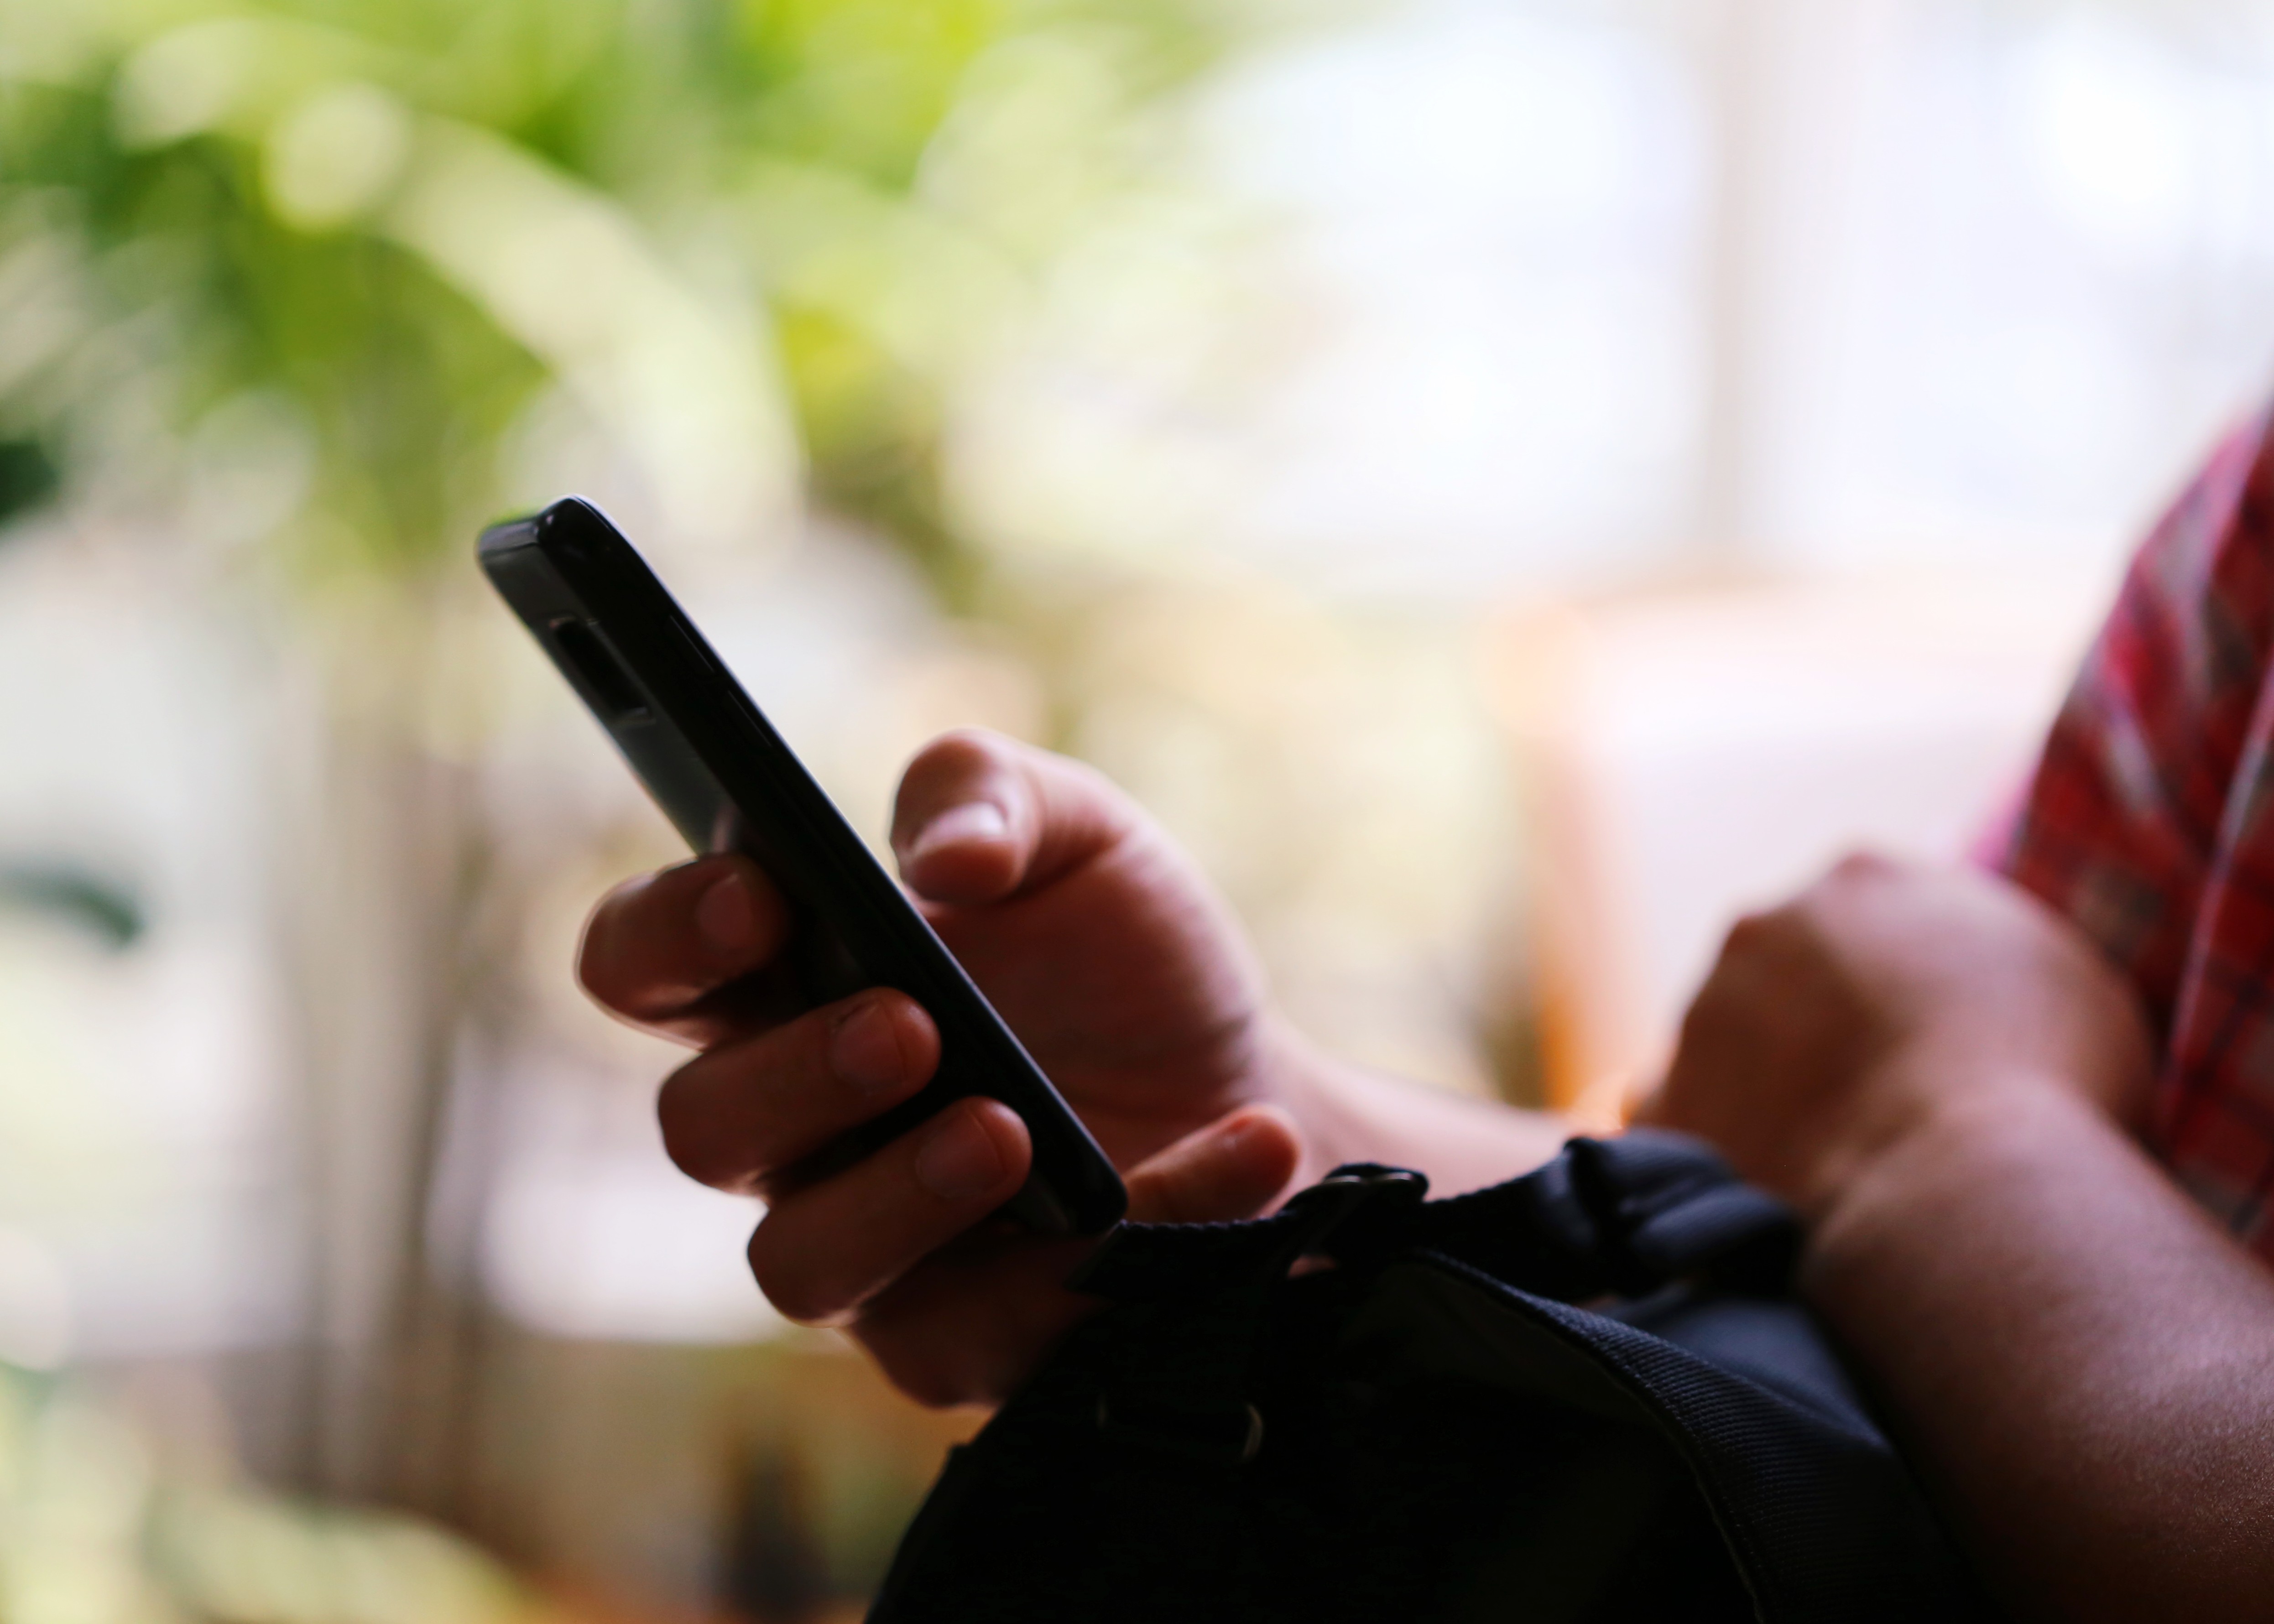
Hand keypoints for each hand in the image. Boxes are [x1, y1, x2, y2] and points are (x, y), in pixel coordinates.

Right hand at [577, 729, 1303, 1404]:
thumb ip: (991, 793)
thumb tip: (945, 856)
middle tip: (910, 1025)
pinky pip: (1002, 1326)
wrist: (1244, 1083)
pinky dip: (1127, 1240)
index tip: (759, 898)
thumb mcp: (1079, 833)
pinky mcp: (971, 1341)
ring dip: (901, 1194)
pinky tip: (1235, 1153)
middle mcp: (796, 1130)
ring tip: (1011, 1131)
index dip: (666, 935)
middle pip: (701, 1127)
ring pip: (800, 1264)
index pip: (642, 967)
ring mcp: (871, 1250)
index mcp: (783, 987)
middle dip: (794, 1074)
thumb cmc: (1121, 955)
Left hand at [1643, 853, 2154, 1221]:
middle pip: (1781, 969)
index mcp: (1865, 881)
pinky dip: (1716, 1150)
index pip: (1866, 910)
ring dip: (1759, 1086)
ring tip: (1831, 1158)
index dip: (1893, 977)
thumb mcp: (2060, 979)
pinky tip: (1767, 1191)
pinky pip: (1681, 1122)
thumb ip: (1990, 953)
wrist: (1961, 1186)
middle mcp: (1764, 926)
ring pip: (1724, 1044)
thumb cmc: (2046, 1084)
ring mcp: (1703, 1011)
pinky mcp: (1667, 1101)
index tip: (1918, 1033)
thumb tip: (1965, 974)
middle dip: (1812, 1023)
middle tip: (1871, 1099)